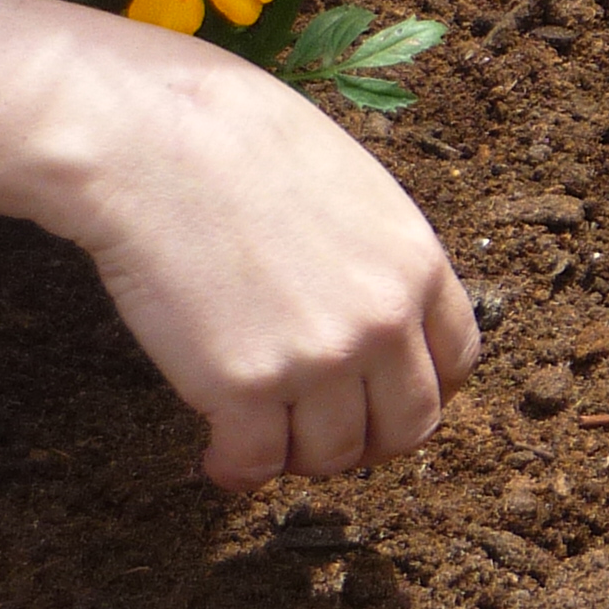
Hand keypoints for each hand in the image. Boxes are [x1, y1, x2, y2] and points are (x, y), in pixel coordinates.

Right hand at [46, 40, 478, 489]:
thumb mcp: (349, 182)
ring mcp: (321, 360)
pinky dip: (237, 471)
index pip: (457, 362)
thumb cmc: (233, 137)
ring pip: (336, 456)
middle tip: (321, 432)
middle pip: (409, 424)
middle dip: (368, 438)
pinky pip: (258, 464)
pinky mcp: (247, 389)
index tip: (379, 394)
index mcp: (419, 265)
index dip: (418, 387)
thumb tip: (359, 293)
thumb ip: (372, 251)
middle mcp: (385, 322)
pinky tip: (215, 457)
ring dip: (299, 456)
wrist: (151, 141)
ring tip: (264, 437)